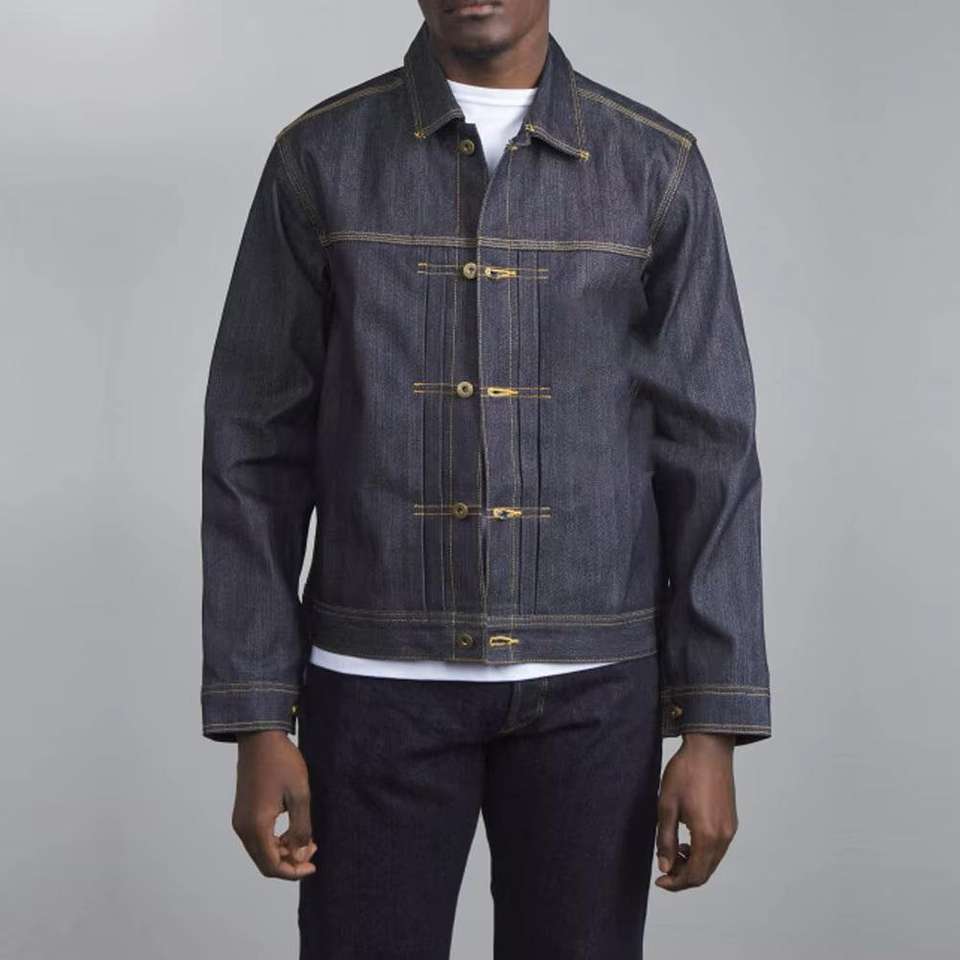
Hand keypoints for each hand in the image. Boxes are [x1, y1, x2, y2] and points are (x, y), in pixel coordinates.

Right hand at [231, 730, 317, 880]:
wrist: (260, 738)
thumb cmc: (281, 762)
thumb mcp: (299, 795)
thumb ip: (301, 829)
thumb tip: (300, 857)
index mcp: (256, 826)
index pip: (272, 866)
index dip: (293, 872)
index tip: (312, 866)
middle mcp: (243, 828)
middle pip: (265, 862)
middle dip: (290, 862)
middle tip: (312, 849)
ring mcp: (240, 820)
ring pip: (261, 850)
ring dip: (283, 850)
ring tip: (306, 838)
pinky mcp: (243, 812)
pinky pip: (257, 837)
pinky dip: (274, 840)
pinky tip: (291, 828)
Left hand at [654, 732, 736, 890]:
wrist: (708, 749)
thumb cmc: (685, 773)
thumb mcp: (666, 806)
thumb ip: (665, 840)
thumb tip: (665, 868)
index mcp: (708, 835)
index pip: (695, 875)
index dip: (676, 883)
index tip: (659, 880)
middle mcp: (724, 836)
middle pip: (706, 872)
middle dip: (684, 876)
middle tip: (663, 869)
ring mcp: (730, 829)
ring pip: (712, 861)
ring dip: (693, 864)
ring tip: (674, 850)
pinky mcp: (731, 821)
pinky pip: (718, 848)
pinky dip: (703, 852)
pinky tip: (687, 839)